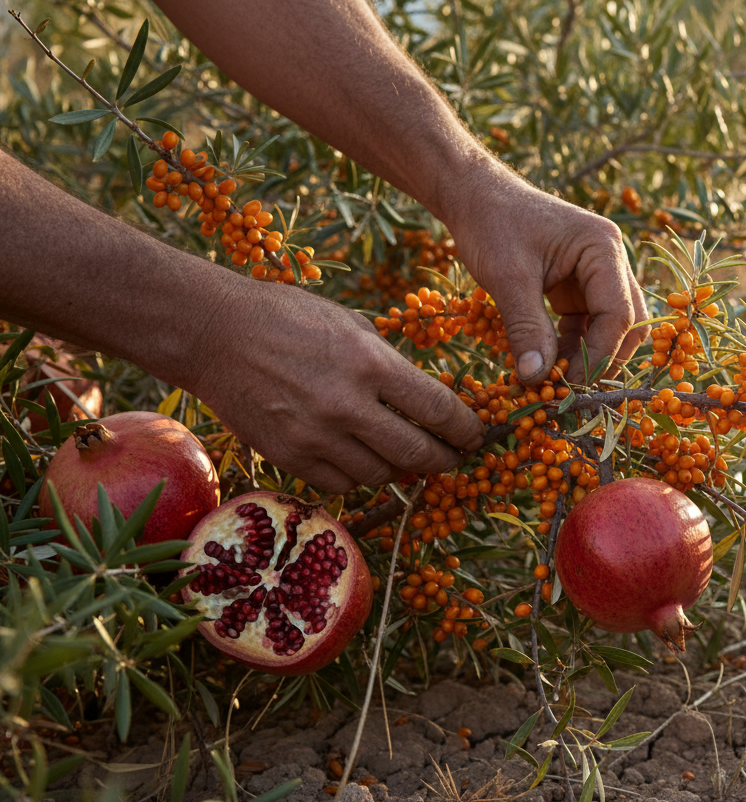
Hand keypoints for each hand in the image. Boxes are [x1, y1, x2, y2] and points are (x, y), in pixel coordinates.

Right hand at [185, 279, 484, 492]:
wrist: (213, 334)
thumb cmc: (286, 317)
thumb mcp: (350, 323)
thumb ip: (388, 362)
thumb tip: (423, 396)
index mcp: (370, 363)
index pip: (438, 409)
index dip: (465, 429)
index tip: (475, 434)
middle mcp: (348, 404)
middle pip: (418, 453)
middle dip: (445, 459)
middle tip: (454, 458)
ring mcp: (317, 436)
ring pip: (381, 474)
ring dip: (400, 469)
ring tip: (405, 458)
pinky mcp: (289, 456)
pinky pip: (341, 484)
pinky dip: (358, 476)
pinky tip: (360, 460)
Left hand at [445, 168, 649, 383]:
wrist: (474, 197)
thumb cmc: (491, 224)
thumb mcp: (507, 278)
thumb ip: (526, 328)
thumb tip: (536, 379)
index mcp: (602, 248)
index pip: (619, 314)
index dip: (599, 355)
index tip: (569, 385)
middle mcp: (610, 261)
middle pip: (628, 323)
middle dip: (603, 359)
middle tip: (569, 389)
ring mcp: (598, 274)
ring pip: (611, 328)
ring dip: (587, 355)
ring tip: (555, 379)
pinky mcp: (579, 286)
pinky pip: (588, 325)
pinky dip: (572, 346)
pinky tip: (547, 362)